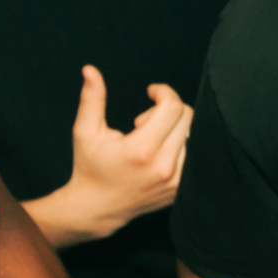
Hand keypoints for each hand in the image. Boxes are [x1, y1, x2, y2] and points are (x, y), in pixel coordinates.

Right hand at [63, 66, 192, 238]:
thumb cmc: (89, 167)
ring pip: (192, 135)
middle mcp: (163, 167)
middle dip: (167, 108)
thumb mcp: (85, 132)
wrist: (97, 208)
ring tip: (149, 139)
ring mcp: (175, 181)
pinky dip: (179, 144)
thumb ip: (91, 98)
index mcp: (141, 150)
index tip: (151, 92)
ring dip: (173, 128)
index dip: (163, 91)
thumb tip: (90, 69)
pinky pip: (192, 154)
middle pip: (186, 117)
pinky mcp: (180, 190)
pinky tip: (159, 150)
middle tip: (144, 120)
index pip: (172, 106)